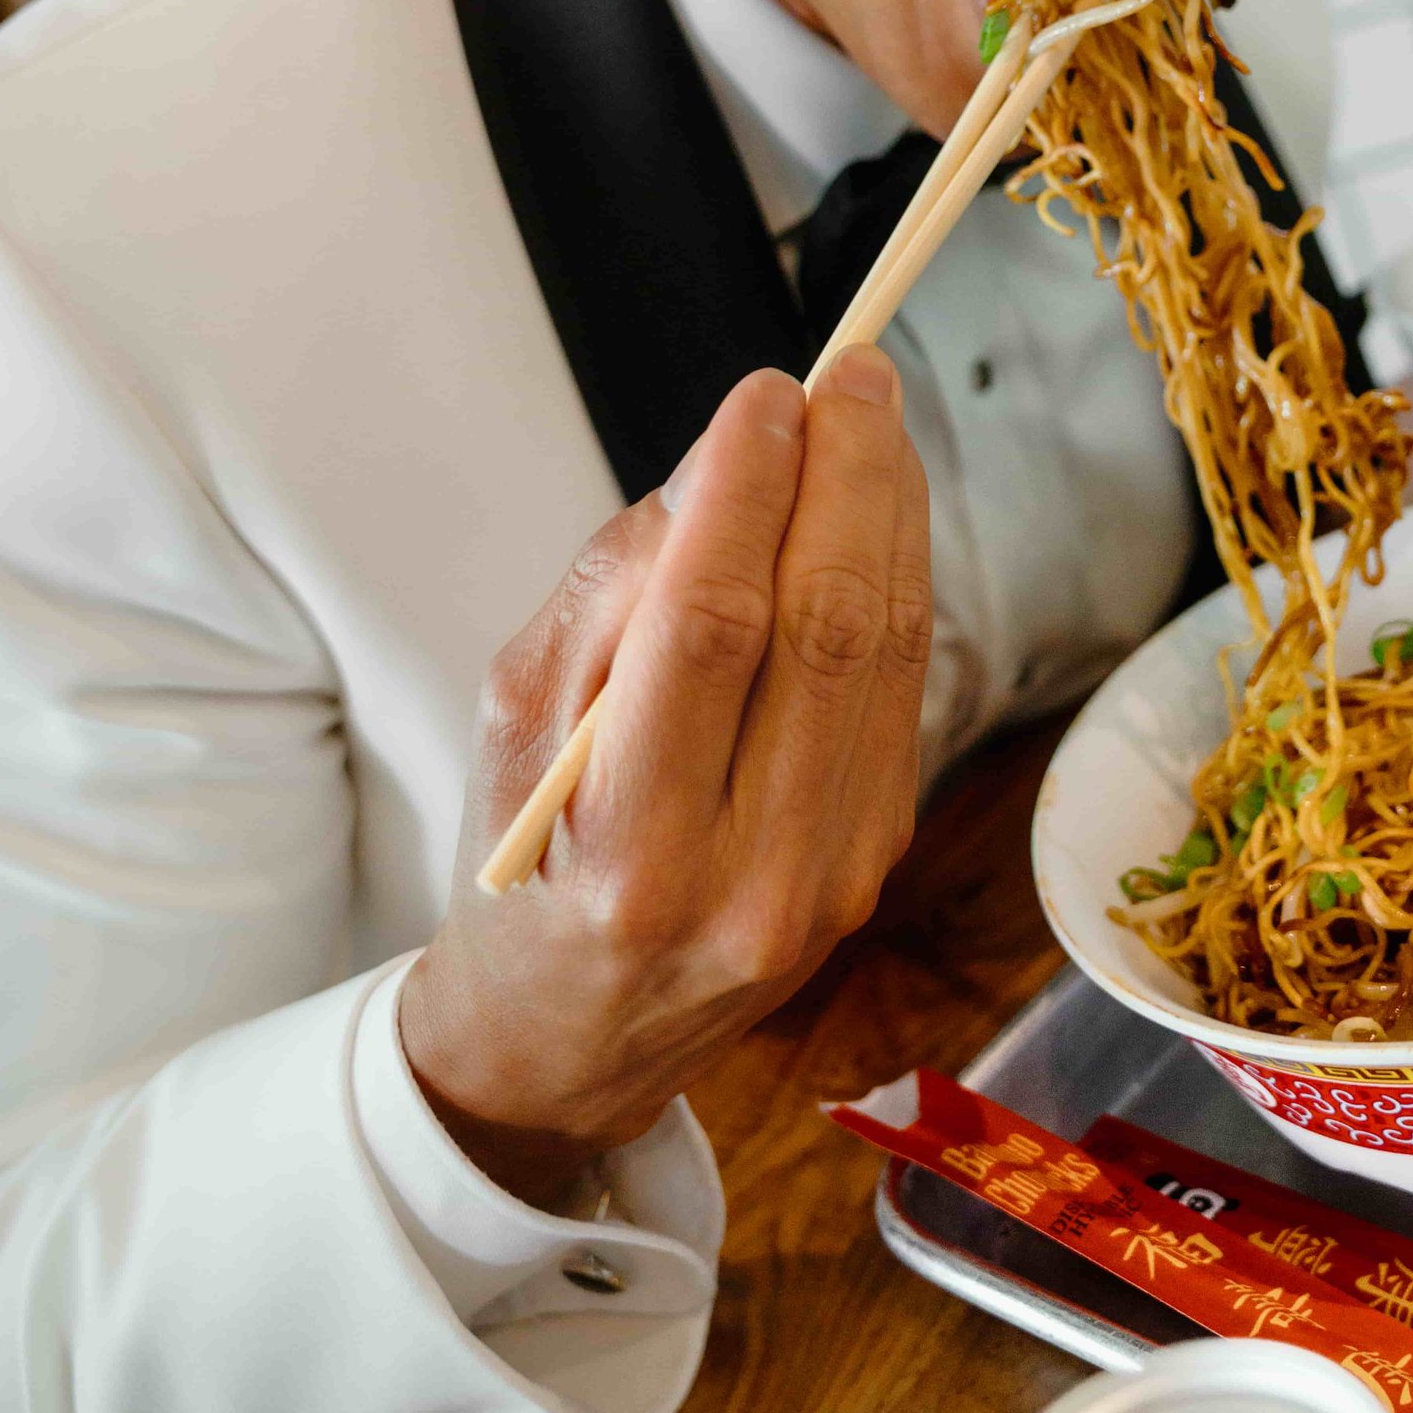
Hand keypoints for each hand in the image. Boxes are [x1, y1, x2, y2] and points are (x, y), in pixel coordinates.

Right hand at [400, 350, 931, 1207]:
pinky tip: (877, 512)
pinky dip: (895, 580)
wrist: (575, 1039)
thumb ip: (607, 596)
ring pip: (888, 653)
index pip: (710, 631)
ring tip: (873, 416)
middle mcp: (752, 878)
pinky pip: (900, 691)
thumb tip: (718, 467)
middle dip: (849, 479)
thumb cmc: (527, 861)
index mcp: (633, 854)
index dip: (746, 493)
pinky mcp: (879, 856)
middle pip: (828, 631)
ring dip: (890, 513)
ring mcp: (835, 876)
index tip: (765, 390)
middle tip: (849, 373)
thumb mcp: (513, 727)